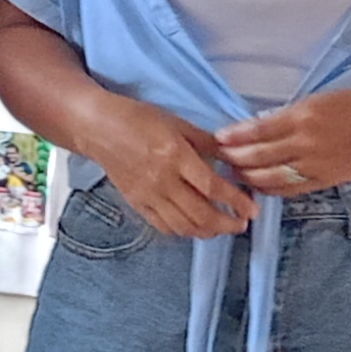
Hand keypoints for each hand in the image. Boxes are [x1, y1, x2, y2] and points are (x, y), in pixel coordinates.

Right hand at [94, 100, 256, 238]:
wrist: (98, 128)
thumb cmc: (138, 119)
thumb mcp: (178, 123)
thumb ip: (208, 143)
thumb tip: (235, 155)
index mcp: (175, 156)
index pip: (211, 187)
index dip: (235, 202)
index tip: (252, 210)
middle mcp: (162, 180)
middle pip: (200, 214)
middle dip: (226, 224)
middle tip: (242, 224)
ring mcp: (148, 196)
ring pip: (183, 226)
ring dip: (208, 232)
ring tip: (223, 228)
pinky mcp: (137, 204)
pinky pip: (164, 226)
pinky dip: (184, 231)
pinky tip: (196, 227)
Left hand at [212, 88, 350, 198]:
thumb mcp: (319, 100)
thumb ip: (289, 115)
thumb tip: (259, 126)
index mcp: (304, 116)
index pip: (258, 130)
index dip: (235, 136)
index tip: (219, 137)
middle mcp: (306, 143)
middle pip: (258, 156)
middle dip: (234, 158)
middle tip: (219, 157)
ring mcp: (314, 166)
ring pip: (270, 177)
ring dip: (247, 176)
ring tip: (233, 173)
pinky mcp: (323, 181)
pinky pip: (289, 189)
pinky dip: (270, 188)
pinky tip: (258, 185)